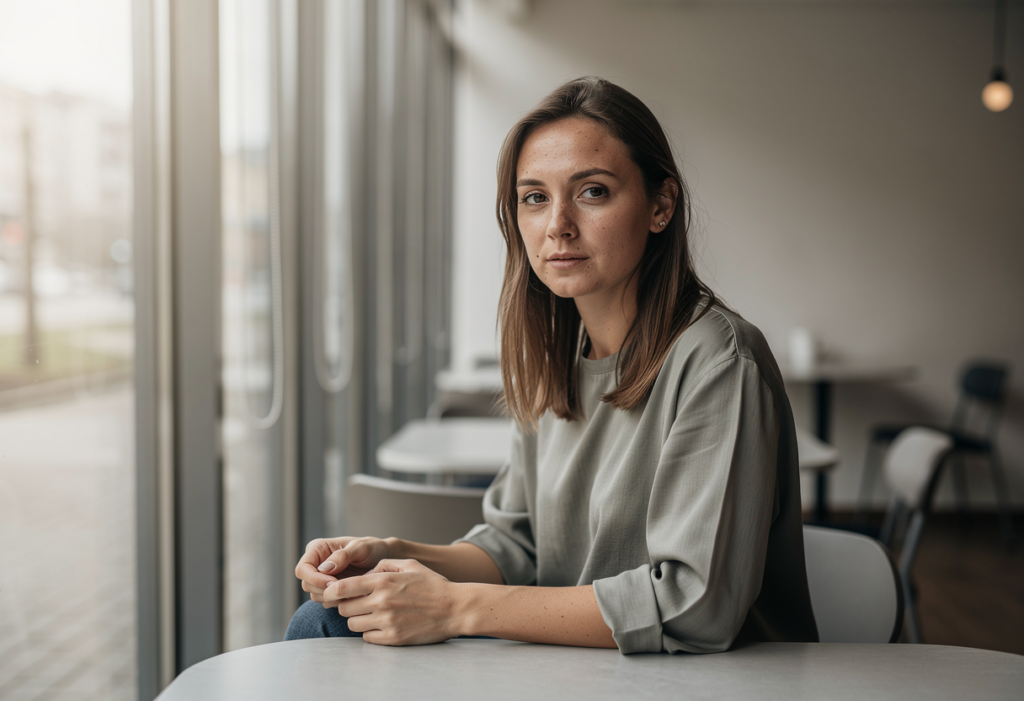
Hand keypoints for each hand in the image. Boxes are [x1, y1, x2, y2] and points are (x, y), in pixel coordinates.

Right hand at [295, 537, 394, 605]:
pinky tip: (353, 595)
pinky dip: (338, 601)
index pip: (303, 569)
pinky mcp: (330, 589)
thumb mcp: (361, 547)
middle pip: (307, 585)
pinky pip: (326, 602)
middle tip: (345, 589)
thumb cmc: (373, 548)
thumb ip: (343, 556)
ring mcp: (322, 578)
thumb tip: (324, 568)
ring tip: (352, 591)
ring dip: (332, 597)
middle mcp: (316, 563)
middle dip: (324, 590)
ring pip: (315, 595)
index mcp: (317, 549)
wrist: (384, 559)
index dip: (315, 579)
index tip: (333, 583)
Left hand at [325, 559, 461, 645]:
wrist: (454, 608)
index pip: (341, 588)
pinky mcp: (393, 638)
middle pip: (343, 607)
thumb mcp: (410, 565)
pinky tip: (382, 625)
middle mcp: (381, 601)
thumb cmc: (433, 585)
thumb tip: (365, 573)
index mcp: (382, 581)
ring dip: (358, 619)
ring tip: (372, 614)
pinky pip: (367, 637)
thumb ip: (384, 565)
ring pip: (352, 624)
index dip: (330, 592)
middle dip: (347, 605)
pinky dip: (370, 632)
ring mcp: (386, 621)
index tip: (330, 594)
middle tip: (359, 603)